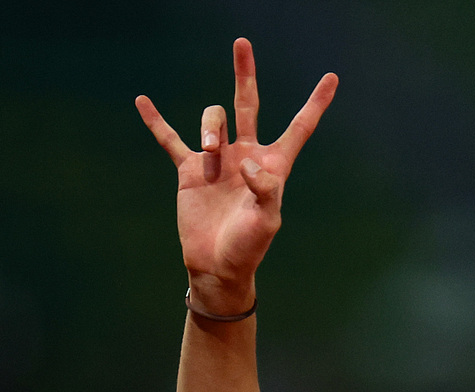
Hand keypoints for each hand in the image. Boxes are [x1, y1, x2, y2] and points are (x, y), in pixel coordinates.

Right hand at [135, 39, 337, 312]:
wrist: (216, 265)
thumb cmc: (249, 246)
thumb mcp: (267, 220)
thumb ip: (265, 189)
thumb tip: (247, 162)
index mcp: (273, 165)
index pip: (299, 127)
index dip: (315, 103)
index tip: (331, 78)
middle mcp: (246, 155)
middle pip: (247, 103)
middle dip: (245, 74)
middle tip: (242, 43)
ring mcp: (217, 160)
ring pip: (213, 122)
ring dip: (210, 129)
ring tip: (210, 154)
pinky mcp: (190, 170)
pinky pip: (170, 140)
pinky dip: (156, 122)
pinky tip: (142, 102)